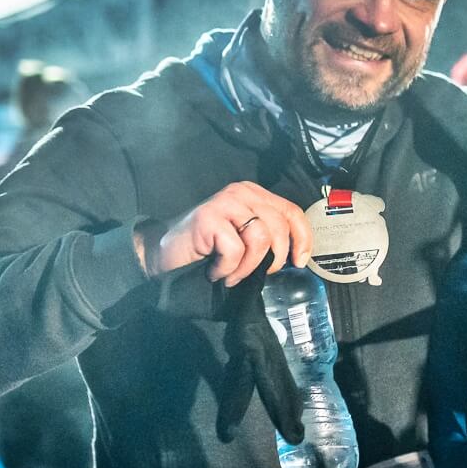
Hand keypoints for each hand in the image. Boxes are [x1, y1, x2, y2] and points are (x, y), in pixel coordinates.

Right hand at [136, 181, 312, 284]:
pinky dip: (228, 268)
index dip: (302, 238)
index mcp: (255, 195)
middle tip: (256, 274)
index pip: (292, 212)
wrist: (164, 255)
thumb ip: (269, 236)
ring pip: (260, 239)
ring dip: (248, 267)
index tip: (300, 261)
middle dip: (273, 259)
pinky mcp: (208, 217)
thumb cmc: (207, 251)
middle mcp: (242, 192)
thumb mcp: (246, 239)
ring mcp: (224, 202)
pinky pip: (236, 250)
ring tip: (232, 274)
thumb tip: (297, 255)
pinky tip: (216, 271)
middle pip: (279, 227)